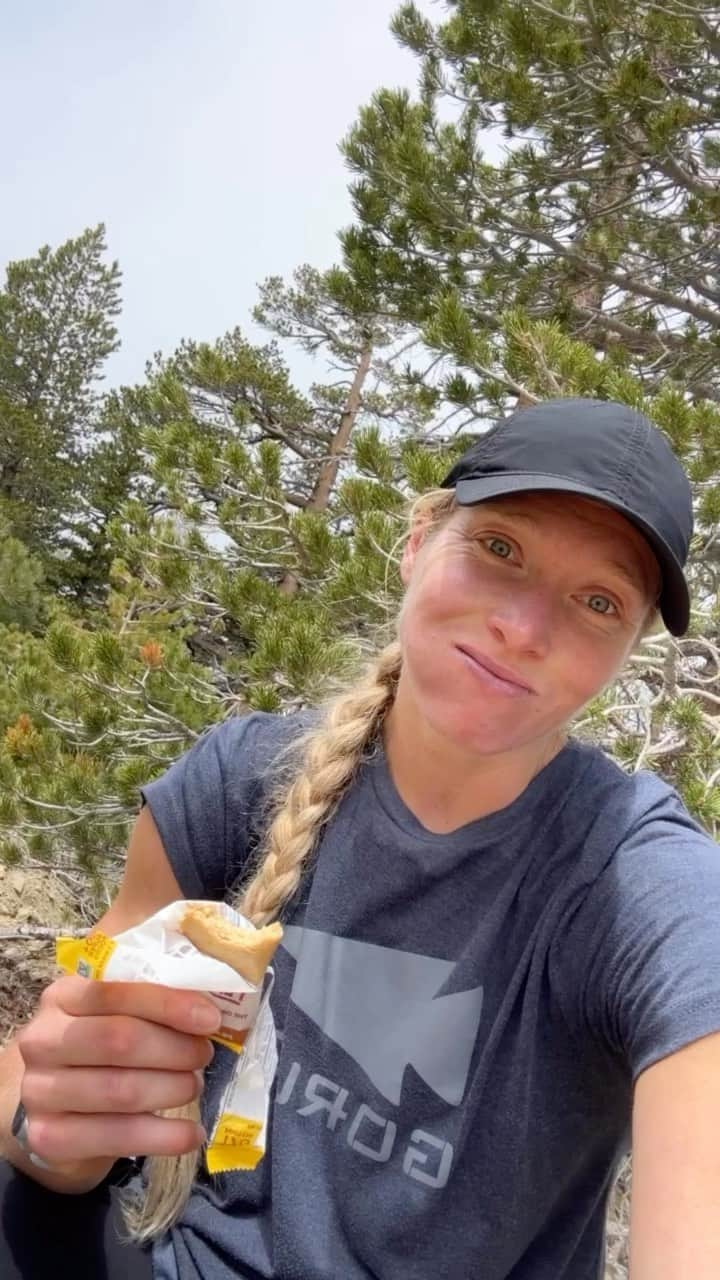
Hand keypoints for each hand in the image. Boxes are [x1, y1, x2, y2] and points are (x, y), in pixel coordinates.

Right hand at [15, 975, 219, 1166]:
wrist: (55, 1104)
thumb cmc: (97, 1049)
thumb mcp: (113, 1015)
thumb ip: (149, 1005)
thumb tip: (208, 1011)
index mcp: (61, 997)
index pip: (114, 993)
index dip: (167, 1005)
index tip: (210, 1019)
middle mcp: (42, 1041)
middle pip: (118, 1040)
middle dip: (174, 1049)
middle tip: (204, 1055)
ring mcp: (39, 1091)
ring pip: (121, 1091)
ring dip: (172, 1089)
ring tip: (194, 1086)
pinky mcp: (49, 1137)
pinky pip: (116, 1138)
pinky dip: (163, 1137)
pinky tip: (191, 1134)